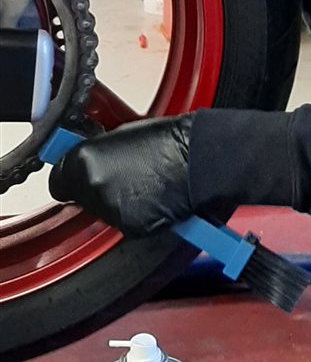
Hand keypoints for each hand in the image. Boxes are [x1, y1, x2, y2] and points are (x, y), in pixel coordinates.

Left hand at [48, 115, 194, 236]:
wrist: (202, 160)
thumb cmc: (170, 140)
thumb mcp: (121, 134)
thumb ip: (94, 152)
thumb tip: (82, 160)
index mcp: (86, 161)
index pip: (57, 180)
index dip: (69, 176)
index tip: (77, 173)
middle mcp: (94, 188)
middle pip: (79, 196)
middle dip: (94, 187)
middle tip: (119, 172)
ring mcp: (112, 210)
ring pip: (101, 210)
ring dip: (114, 200)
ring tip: (141, 182)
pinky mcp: (131, 227)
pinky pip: (123, 221)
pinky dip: (132, 212)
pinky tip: (149, 195)